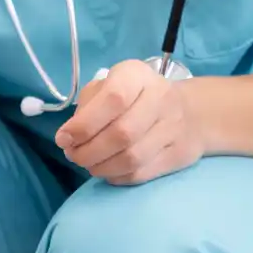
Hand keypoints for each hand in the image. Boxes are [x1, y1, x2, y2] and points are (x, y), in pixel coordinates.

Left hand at [54, 59, 204, 184]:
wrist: (189, 111)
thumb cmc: (135, 95)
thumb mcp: (108, 85)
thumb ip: (87, 106)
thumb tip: (68, 138)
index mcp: (137, 75)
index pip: (113, 99)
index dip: (84, 124)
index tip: (63, 139)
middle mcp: (160, 98)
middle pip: (122, 134)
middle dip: (88, 151)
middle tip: (73, 155)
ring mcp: (173, 128)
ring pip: (132, 158)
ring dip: (101, 167)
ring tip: (88, 164)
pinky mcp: (179, 154)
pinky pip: (143, 173)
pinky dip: (117, 177)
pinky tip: (107, 171)